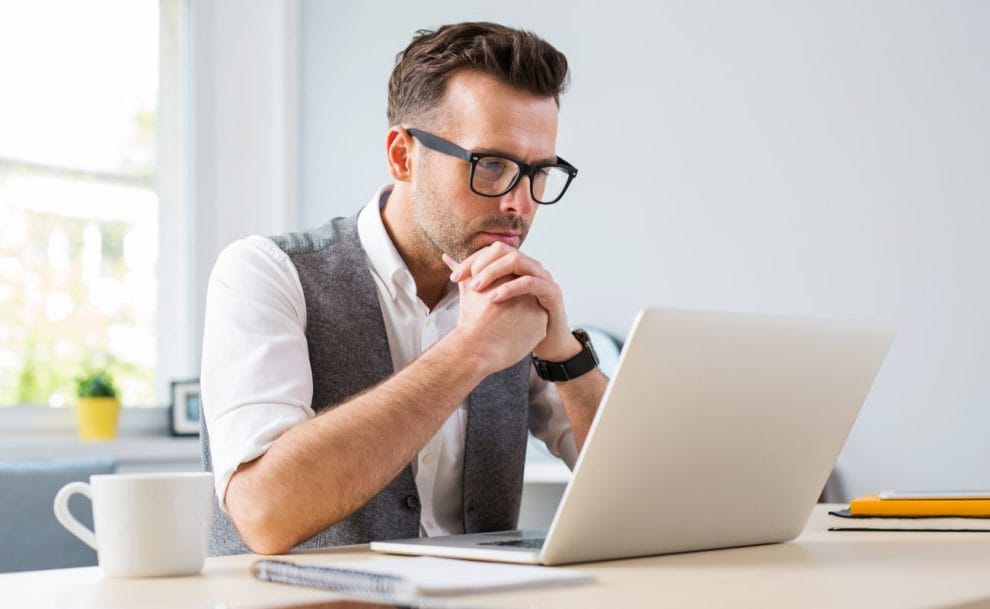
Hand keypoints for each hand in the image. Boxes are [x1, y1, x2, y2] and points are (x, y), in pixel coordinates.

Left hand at [444, 243, 581, 362]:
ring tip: (477, 288)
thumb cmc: (519, 321)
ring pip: (517, 260)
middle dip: (481, 263)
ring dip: (493, 272)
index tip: (454, 277)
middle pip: (502, 250)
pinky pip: (530, 282)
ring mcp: (543, 276)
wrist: (547, 341)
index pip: (490, 251)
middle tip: (464, 282)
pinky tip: (493, 299)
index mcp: (516, 265)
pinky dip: (510, 287)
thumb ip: (473, 279)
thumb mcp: (493, 299)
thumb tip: (448, 259)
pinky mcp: (552, 291)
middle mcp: (529, 265)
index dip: (470, 261)